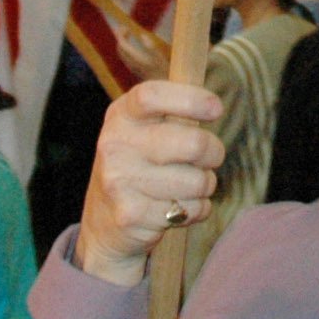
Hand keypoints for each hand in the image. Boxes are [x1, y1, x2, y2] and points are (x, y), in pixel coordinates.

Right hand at [77, 80, 223, 285]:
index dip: (190, 99)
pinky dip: (196, 210)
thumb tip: (213, 104)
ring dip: (205, 185)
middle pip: (193, 143)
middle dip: (214, 151)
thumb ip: (172, 112)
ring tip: (188, 185)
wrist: (102, 222)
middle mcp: (115, 145)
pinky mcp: (131, 215)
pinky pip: (192, 210)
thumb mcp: (142, 129)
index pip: (152, 96)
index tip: (216, 109)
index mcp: (121, 116)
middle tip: (211, 156)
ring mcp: (120, 182)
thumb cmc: (137, 165)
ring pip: (198, 181)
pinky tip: (177, 207)